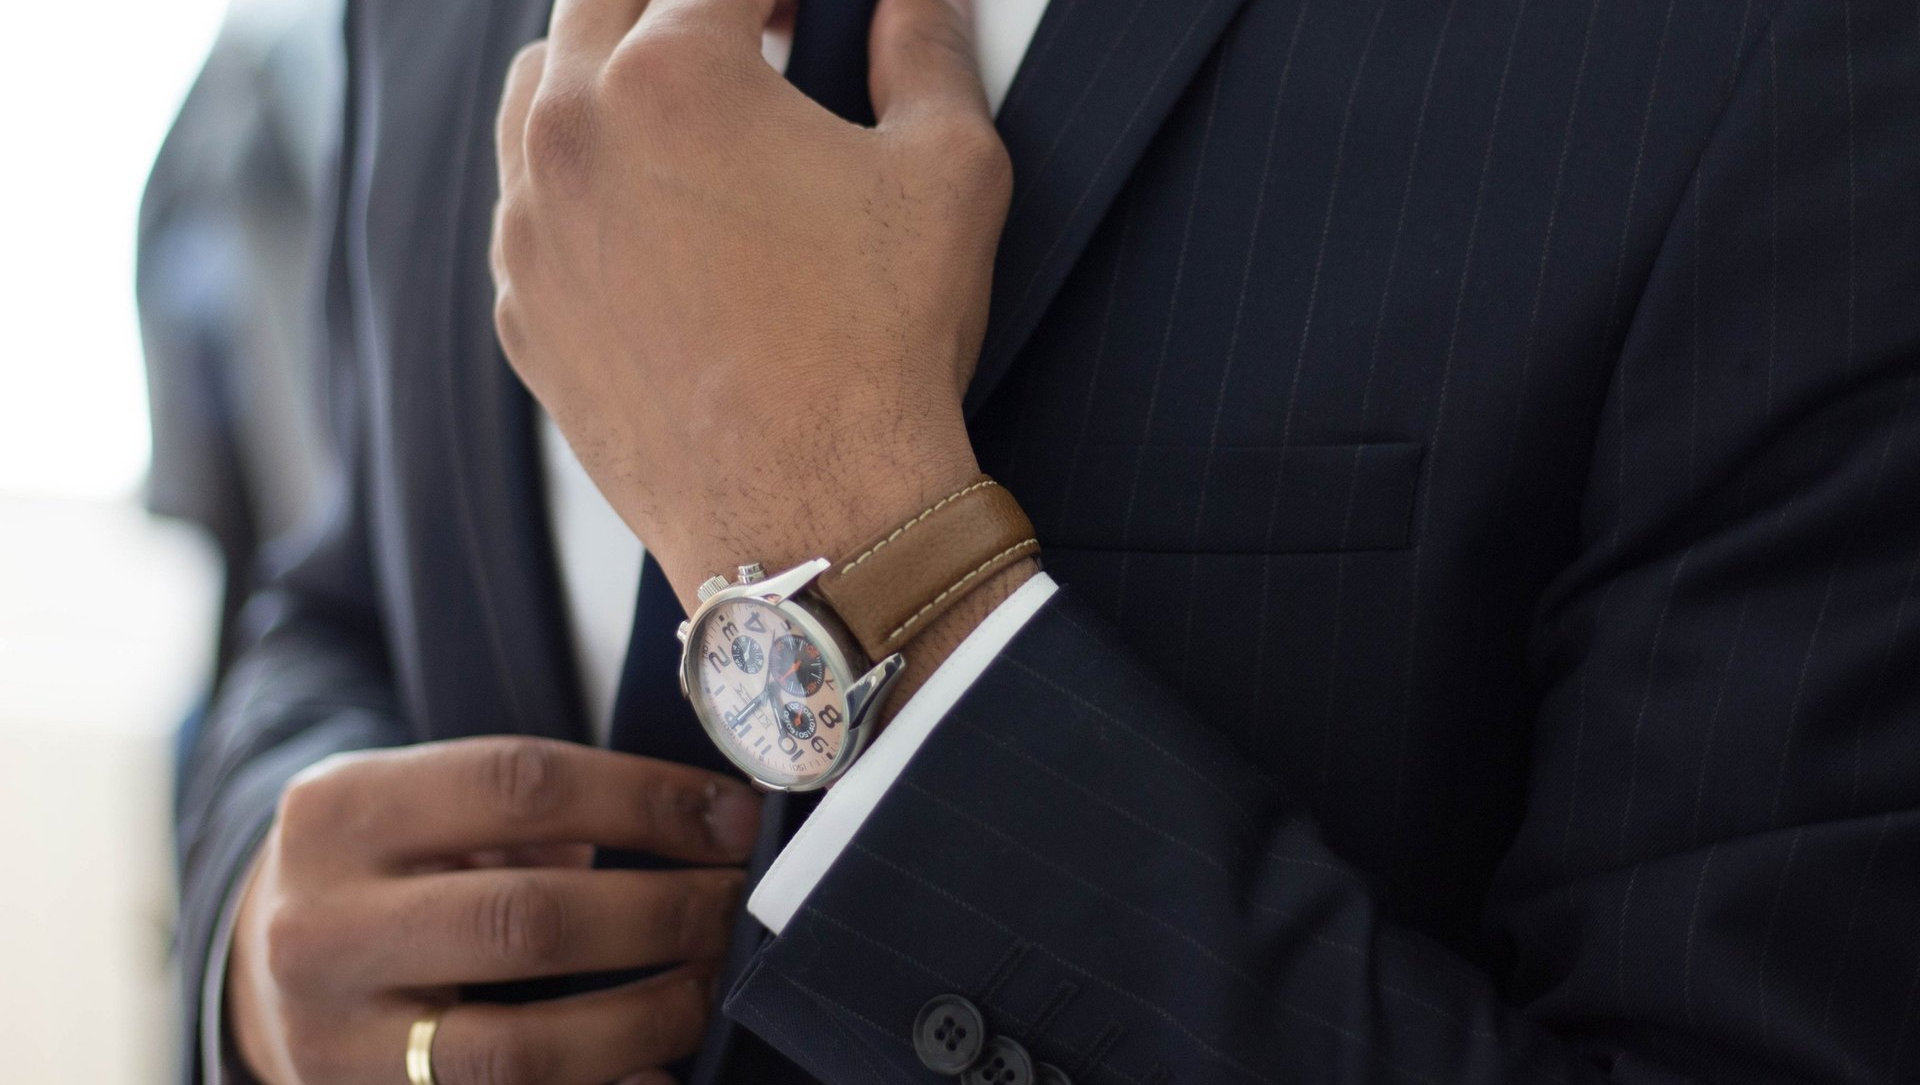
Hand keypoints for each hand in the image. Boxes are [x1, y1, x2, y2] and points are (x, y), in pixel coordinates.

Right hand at [226, 737, 762, 1084]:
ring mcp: (335, 1040)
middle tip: (735, 905)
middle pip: (526, 920)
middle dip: (661, 913)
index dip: (647, 800)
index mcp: (340, 812)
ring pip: (520, 1047)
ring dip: (647, 1018)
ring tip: (708, 984)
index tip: (732, 818)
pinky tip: (658, 1068)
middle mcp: (321, 928)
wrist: (265, 967)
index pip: (522, 785)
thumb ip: (532, 806)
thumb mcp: (421, 801)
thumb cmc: (386, 867)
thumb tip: (704, 821)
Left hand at [490, 0, 1012, 610]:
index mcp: (674, 74)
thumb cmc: (883, 349)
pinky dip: (579, 179)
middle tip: (760, 27)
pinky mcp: (523, 313)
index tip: (810, 3)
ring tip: (689, 104)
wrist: (814, 519)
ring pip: (540, 89)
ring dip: (610, 67)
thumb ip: (929, 50)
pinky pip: (527, 205)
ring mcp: (532, 230)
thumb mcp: (949, 171)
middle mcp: (575, 135)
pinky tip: (652, 213)